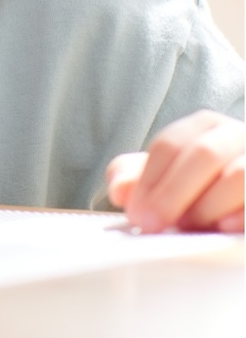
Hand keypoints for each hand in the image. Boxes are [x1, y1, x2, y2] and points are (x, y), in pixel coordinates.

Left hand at [107, 110, 243, 232]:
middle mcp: (236, 136)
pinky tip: (224, 227)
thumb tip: (120, 191)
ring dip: (207, 206)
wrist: (242, 194)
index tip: (136, 213)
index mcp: (204, 126)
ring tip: (187, 226)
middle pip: (204, 155)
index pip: (169, 145)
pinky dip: (242, 215)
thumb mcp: (164, 175)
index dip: (149, 181)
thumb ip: (134, 177)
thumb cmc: (200, 184)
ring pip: (238, 175)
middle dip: (173, 193)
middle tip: (152, 224)